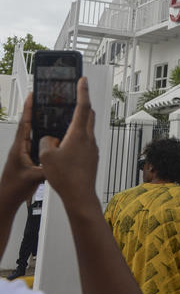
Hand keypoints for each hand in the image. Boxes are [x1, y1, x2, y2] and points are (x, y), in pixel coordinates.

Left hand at [0, 94, 44, 208]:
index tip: (33, 95)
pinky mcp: (28, 158)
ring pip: (33, 133)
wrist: (6, 198)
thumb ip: (47, 167)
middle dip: (35, 111)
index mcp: (19, 148)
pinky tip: (53, 136)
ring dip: (40, 123)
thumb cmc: (13, 188)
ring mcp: (24, 152)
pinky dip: (45, 137)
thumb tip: (59, 158)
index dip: (29, 109)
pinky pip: (37, 143)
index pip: (25, 124)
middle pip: (29, 124)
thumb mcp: (34, 177)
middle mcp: (21, 148)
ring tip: (51, 114)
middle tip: (44, 100)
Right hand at [39, 78, 97, 203]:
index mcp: (78, 134)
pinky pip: (85, 141)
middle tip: (76, 97)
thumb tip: (51, 139)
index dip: (82, 91)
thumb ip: (46, 142)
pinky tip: (68, 144)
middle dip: (83, 104)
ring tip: (66, 122)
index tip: (82, 79)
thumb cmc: (66, 177)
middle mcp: (89, 138)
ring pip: (87, 129)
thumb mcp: (46, 157)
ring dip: (79, 122)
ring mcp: (92, 148)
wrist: (80, 195)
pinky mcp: (92, 157)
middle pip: (88, 115)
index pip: (82, 106)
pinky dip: (78, 136)